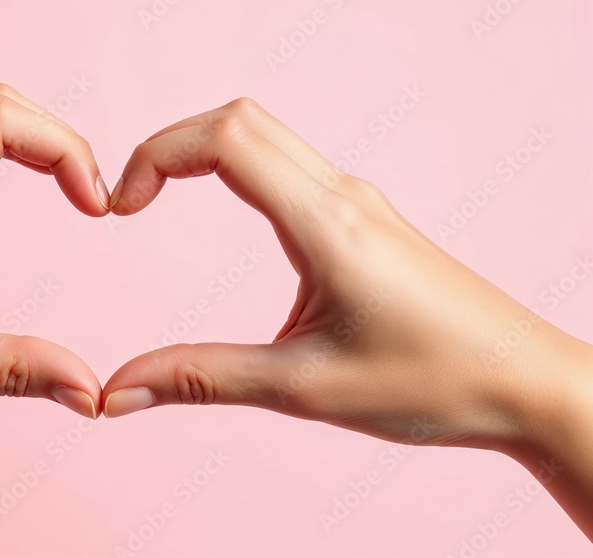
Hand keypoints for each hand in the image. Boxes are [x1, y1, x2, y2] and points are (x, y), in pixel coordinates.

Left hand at [0, 84, 108, 431]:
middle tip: (93, 201)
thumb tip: (87, 387)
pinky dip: (1, 157)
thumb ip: (7, 370)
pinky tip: (17, 198)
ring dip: (32, 145)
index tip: (96, 208)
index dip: (66, 148)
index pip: (1, 122)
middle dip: (60, 140)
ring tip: (73, 198)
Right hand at [101, 98, 592, 534]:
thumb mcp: (303, 388)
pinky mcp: (367, 220)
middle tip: (132, 201)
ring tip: (161, 202)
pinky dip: (238, 170)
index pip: (224, 137)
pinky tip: (228, 219)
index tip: (123, 208)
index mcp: (325, 222)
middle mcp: (342, 195)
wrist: (528, 386)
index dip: (157, 154)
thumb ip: (203, 379)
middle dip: (170, 145)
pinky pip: (290, 166)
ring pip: (265, 136)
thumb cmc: (433, 382)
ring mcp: (359, 202)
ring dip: (204, 153)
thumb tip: (121, 390)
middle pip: (238, 118)